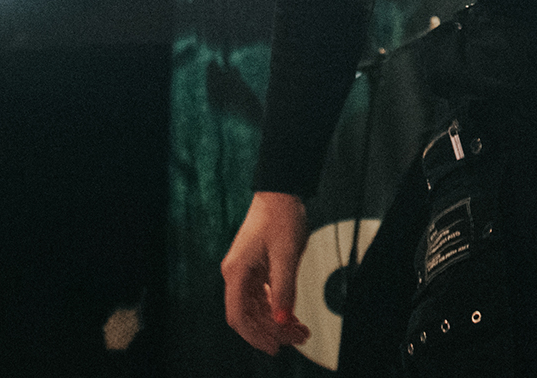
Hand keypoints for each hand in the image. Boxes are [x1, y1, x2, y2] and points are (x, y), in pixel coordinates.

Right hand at [220, 191, 310, 354]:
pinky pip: (262, 296)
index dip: (255, 335)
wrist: (281, 191)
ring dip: (276, 321)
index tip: (275, 346)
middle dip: (272, 331)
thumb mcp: (287, 254)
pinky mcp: (255, 267)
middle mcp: (236, 274)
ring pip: (257, 307)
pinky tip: (292, 315)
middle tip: (298, 338)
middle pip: (249, 315)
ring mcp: (245, 271)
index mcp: (236, 271)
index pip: (238, 316)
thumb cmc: (281, 217)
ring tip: (300, 331)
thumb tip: (282, 319)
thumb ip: (284, 288)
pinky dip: (277, 307)